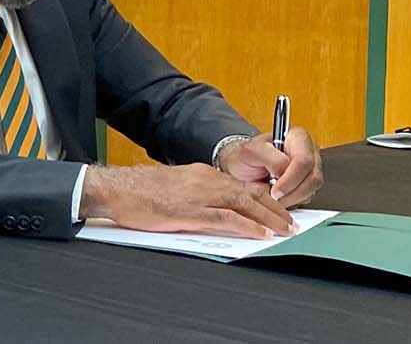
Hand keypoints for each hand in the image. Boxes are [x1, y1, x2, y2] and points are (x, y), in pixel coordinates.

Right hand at [80, 163, 294, 237]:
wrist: (118, 189)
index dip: (265, 198)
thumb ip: (198, 196)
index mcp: (203, 175)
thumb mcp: (176, 188)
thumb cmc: (141, 192)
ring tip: (284, 230)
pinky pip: (225, 218)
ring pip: (244, 204)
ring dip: (268, 218)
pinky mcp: (190, 212)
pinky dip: (247, 226)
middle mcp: (206, 181)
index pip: (242, 186)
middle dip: (275, 209)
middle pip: (250, 193)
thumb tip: (215, 212)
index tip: (279, 210)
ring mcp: (200, 196)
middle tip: (291, 223)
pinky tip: (259, 234)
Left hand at [218, 127, 323, 206]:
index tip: (275, 189)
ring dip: (291, 198)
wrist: (239, 171)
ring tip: (273, 196)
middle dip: (292, 191)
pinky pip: (307, 198)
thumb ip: (270, 157)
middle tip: (274, 196)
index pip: (304, 160)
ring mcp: (310, 170)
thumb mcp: (250, 151)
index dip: (291, 178)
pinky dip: (292, 202)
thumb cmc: (244, 158)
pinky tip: (279, 197)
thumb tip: (285, 169)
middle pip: (312, 177)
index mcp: (297, 138)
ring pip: (311, 190)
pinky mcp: (308, 186)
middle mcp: (308, 152)